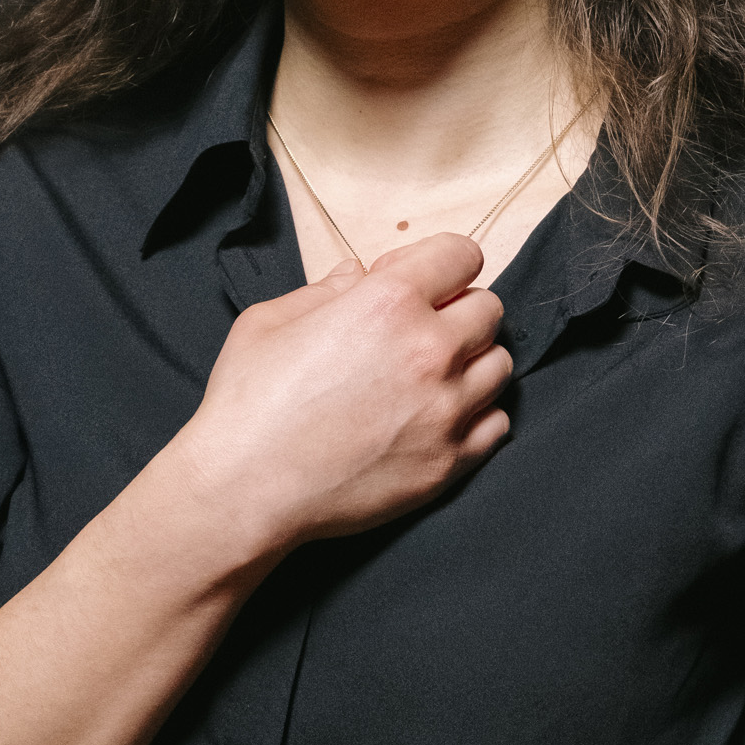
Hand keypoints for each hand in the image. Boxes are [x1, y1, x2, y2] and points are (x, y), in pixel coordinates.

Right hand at [173, 233, 513, 557]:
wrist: (245, 489)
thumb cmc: (248, 401)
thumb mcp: (271, 320)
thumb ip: (325, 289)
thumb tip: (358, 274)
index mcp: (388, 303)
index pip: (462, 255)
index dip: (438, 263)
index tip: (414, 283)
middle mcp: (430, 351)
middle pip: (488, 309)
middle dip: (458, 309)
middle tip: (421, 330)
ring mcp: (445, 411)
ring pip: (500, 365)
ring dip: (472, 362)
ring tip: (431, 377)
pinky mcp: (447, 462)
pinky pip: (497, 423)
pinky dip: (478, 415)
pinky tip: (440, 417)